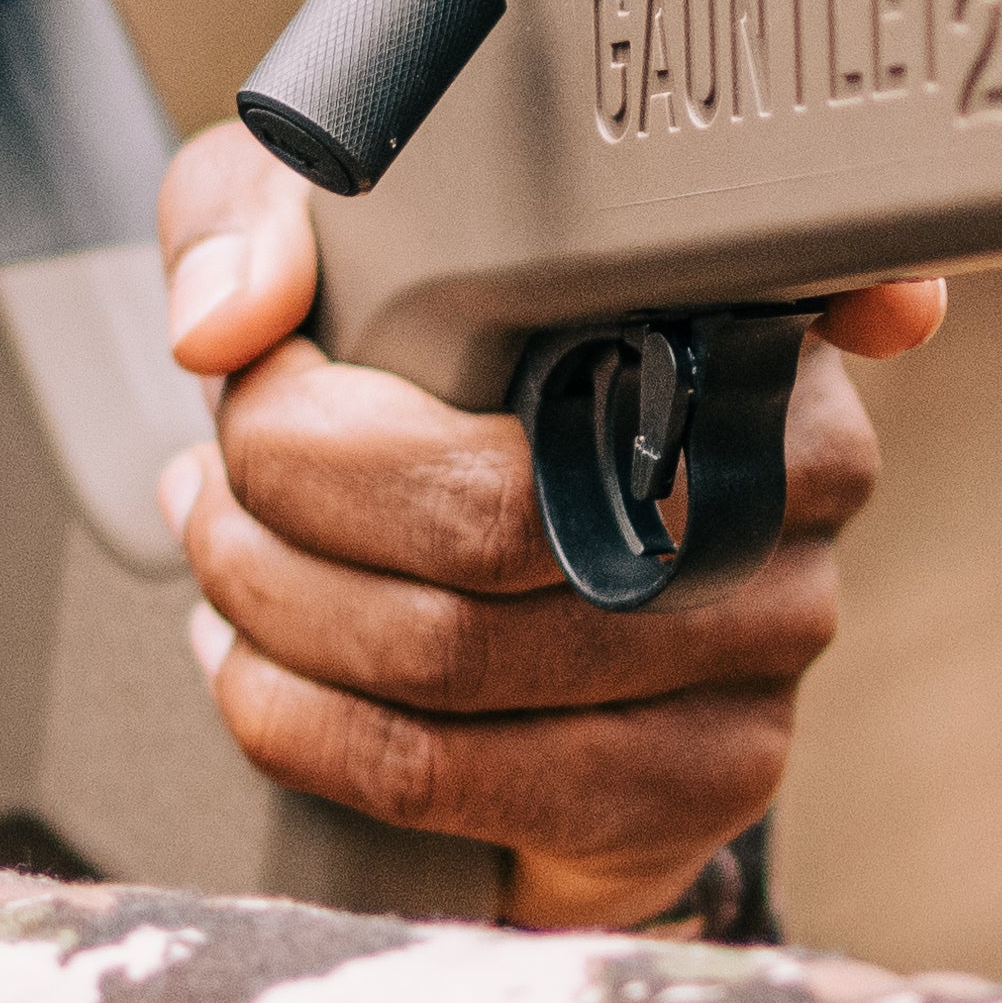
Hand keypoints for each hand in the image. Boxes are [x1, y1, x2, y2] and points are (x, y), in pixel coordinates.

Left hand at [150, 117, 955, 930]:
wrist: (542, 583)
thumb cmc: (454, 381)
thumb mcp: (352, 242)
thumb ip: (262, 218)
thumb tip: (224, 323)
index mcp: (734, 319)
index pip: (541, 365)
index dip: (346, 407)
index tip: (258, 389)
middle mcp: (787, 485)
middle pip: (481, 523)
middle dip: (287, 510)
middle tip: (214, 484)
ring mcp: (766, 648)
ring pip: (448, 660)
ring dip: (278, 616)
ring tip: (225, 565)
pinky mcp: (705, 785)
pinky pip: (443, 779)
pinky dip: (298, 727)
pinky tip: (257, 671)